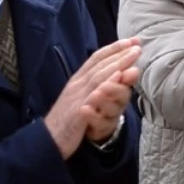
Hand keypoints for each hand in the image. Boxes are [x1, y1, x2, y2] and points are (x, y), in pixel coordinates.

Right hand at [44, 38, 140, 158]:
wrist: (46, 142)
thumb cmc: (66, 121)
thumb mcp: (81, 101)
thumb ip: (96, 88)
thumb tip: (115, 75)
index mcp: (76, 82)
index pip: (95, 60)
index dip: (113, 49)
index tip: (130, 41)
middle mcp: (76, 86)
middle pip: (99, 64)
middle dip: (120, 52)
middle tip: (137, 43)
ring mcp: (76, 98)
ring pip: (98, 75)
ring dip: (117, 63)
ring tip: (133, 54)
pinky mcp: (77, 112)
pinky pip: (93, 96)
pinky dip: (106, 83)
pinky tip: (118, 77)